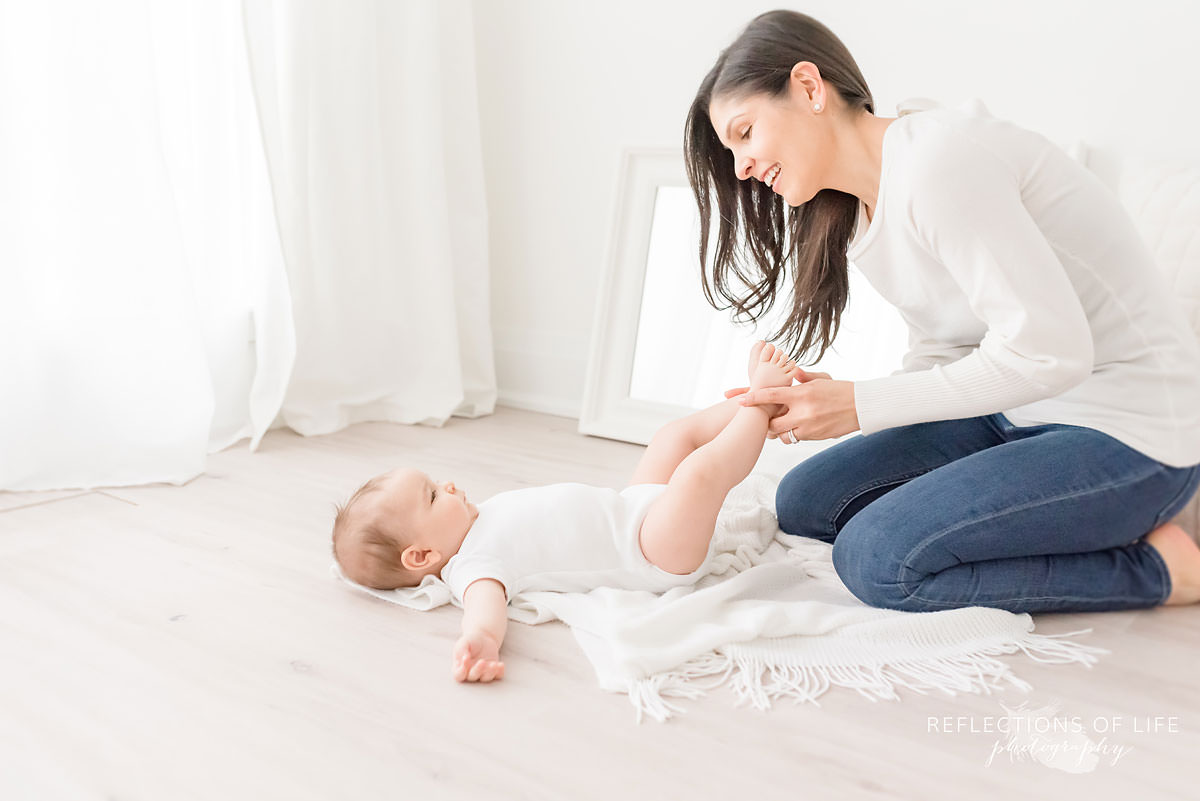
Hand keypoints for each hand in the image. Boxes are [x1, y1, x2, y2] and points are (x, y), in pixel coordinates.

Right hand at [453, 630, 504, 682]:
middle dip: (478, 670)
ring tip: (494, 664)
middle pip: (473, 677)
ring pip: (485, 678)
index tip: (466, 660)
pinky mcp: (493, 671)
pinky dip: (499, 672)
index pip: (458, 675)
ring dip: (490, 672)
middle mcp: (470, 673)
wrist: (483, 638)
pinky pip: (497, 676)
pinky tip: (501, 665)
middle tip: (482, 661)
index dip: (461, 671)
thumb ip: (461, 650)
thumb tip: (464, 659)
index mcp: (460, 667)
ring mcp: (483, 673)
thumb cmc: (470, 641)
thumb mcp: (463, 643)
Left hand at [738, 378, 860, 440]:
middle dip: (765, 423)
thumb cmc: (840, 389)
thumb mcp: (822, 379)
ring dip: (779, 431)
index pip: (771, 395)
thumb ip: (803, 377)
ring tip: (781, 424)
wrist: (862, 406)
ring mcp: (808, 426)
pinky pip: (796, 438)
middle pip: (771, 423)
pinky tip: (798, 427)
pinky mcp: (815, 436)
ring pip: (782, 434)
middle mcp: (803, 411)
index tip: (738, 400)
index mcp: (802, 393)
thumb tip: (791, 371)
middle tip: (762, 419)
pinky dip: (793, 434)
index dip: (752, 398)